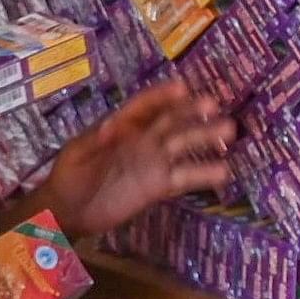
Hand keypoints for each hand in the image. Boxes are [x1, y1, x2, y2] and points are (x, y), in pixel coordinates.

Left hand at [33, 80, 233, 241]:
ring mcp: (153, 162)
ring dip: (205, 138)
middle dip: (192, 112)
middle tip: (214, 105)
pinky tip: (223, 171)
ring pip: (184, 146)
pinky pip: (184, 178)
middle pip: (171, 121)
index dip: (162, 96)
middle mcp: (143, 139)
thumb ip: (94, 140)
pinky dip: (204, 174)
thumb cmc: (69, 176)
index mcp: (122, 126)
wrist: (70, 211)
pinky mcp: (159, 186)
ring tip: (229, 132)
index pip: (145, 106)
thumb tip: (111, 127)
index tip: (183, 87)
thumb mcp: (76, 154)